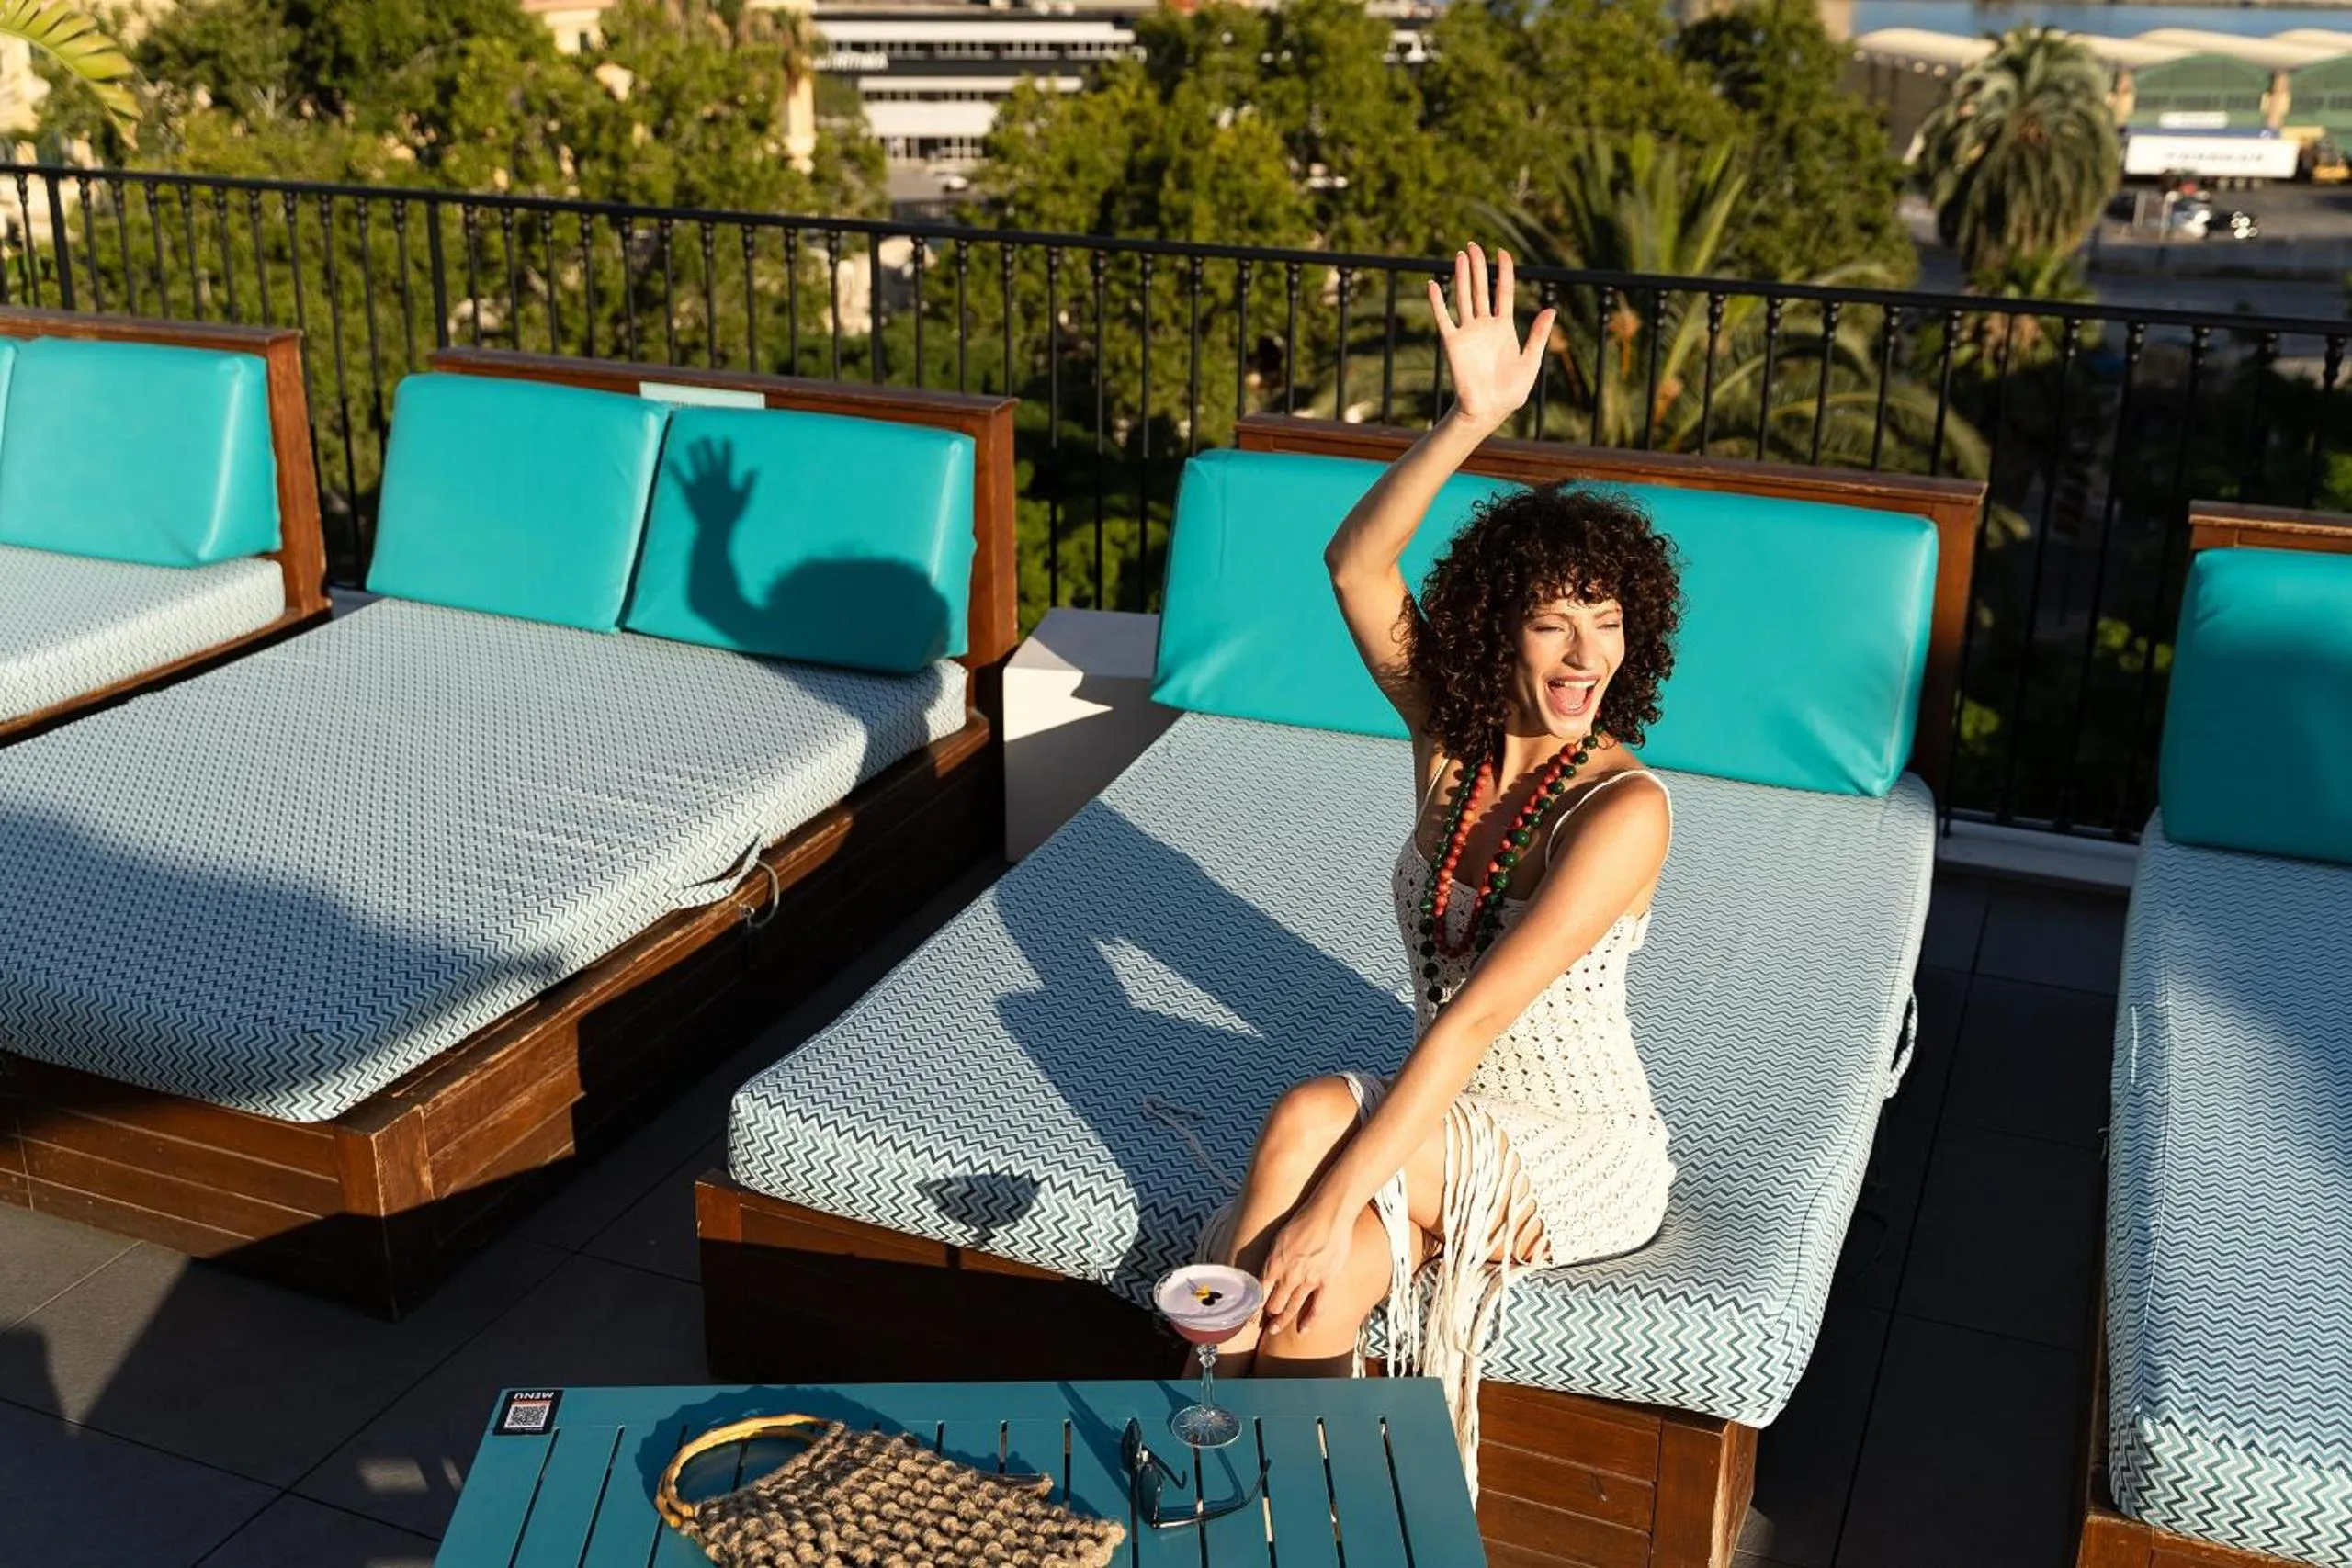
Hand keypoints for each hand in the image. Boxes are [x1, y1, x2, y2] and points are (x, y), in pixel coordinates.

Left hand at [1259, 1205, 1353, 1338]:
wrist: (1328, 1213)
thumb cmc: (1303, 1220)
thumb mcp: (1279, 1238)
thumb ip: (1273, 1258)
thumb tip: (1268, 1270)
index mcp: (1273, 1263)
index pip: (1258, 1293)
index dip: (1253, 1309)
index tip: (1249, 1318)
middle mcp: (1287, 1275)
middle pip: (1273, 1304)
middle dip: (1268, 1315)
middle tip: (1265, 1323)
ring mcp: (1307, 1280)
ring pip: (1291, 1309)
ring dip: (1282, 1321)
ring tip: (1275, 1330)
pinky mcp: (1326, 1282)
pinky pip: (1317, 1309)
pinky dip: (1309, 1322)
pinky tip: (1303, 1331)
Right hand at [1427, 243, 1555, 433]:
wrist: (1488, 410)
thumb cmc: (1511, 390)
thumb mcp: (1531, 361)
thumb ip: (1538, 335)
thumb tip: (1551, 309)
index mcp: (1504, 327)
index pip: (1503, 292)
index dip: (1504, 271)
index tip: (1502, 252)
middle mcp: (1485, 325)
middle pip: (1481, 288)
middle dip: (1478, 266)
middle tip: (1473, 245)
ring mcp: (1468, 333)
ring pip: (1464, 297)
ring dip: (1461, 277)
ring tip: (1459, 255)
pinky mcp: (1453, 344)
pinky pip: (1443, 319)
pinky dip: (1437, 302)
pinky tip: (1433, 284)